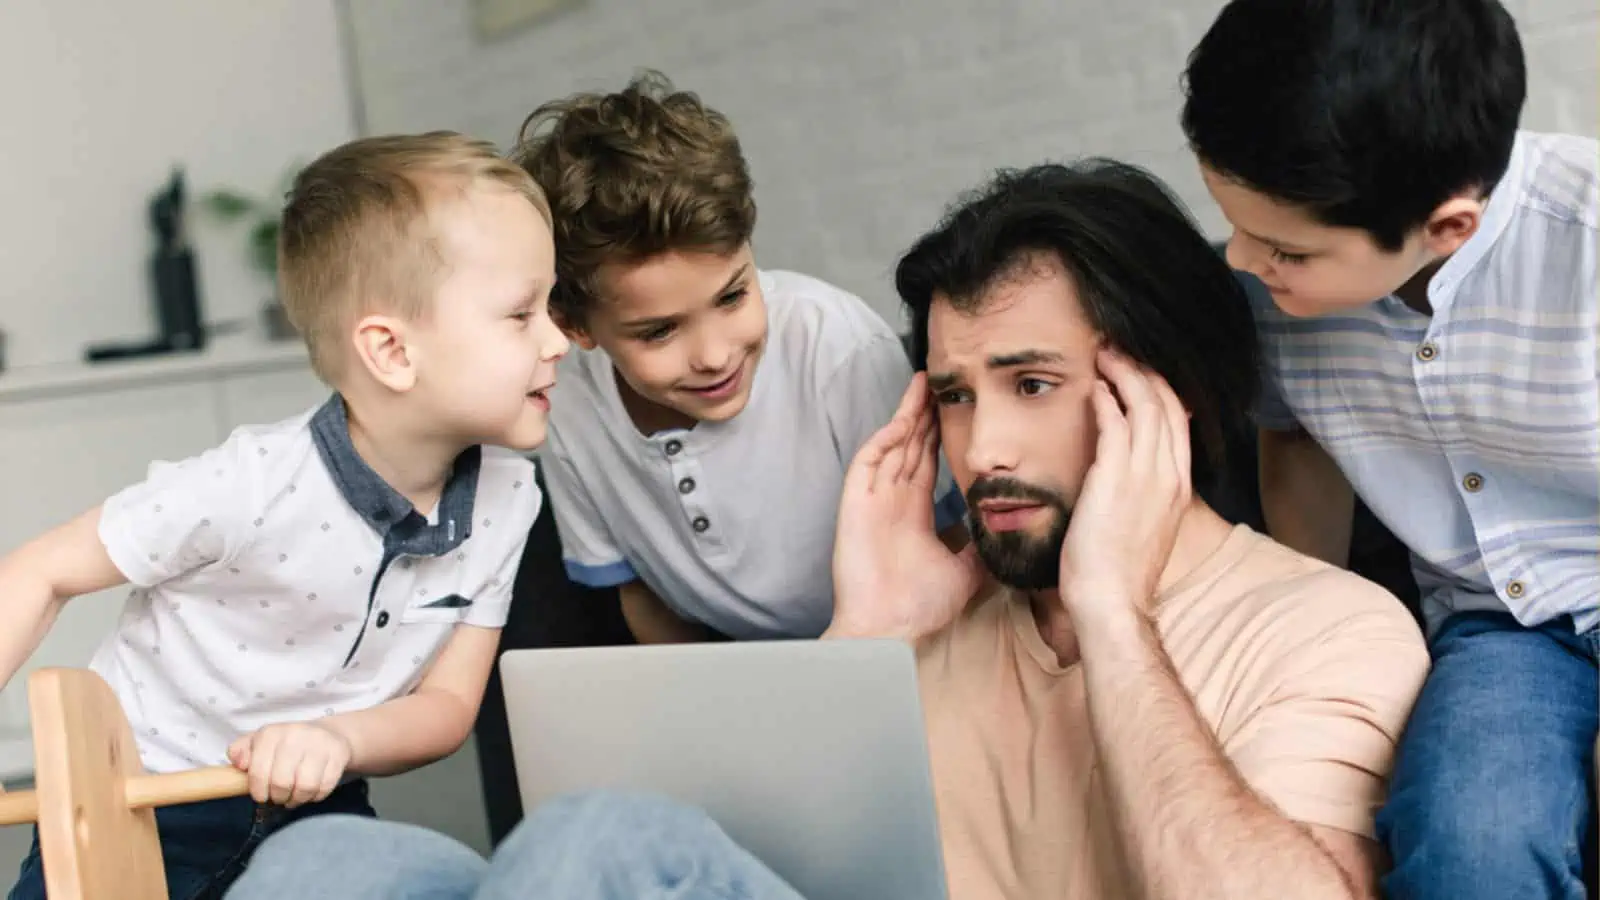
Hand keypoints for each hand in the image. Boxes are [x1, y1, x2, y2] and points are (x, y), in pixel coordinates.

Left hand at [228, 720, 352, 806]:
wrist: (326, 735)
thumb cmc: (285, 745)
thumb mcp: (258, 743)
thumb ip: (239, 751)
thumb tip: (239, 764)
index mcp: (271, 733)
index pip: (257, 772)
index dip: (258, 791)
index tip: (262, 795)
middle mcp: (295, 735)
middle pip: (281, 783)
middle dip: (278, 797)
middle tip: (280, 797)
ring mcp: (319, 744)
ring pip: (305, 787)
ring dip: (297, 799)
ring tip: (294, 796)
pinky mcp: (338, 754)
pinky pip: (324, 787)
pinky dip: (315, 796)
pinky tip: (310, 791)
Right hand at [829, 373, 984, 641]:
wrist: (889, 628)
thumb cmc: (919, 605)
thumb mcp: (965, 570)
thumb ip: (980, 545)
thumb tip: (1007, 529)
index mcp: (914, 511)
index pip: (928, 460)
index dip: (939, 433)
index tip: (955, 408)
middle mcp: (893, 499)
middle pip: (910, 443)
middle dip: (925, 412)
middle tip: (942, 381)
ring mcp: (873, 499)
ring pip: (892, 444)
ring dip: (907, 414)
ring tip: (925, 384)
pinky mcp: (856, 503)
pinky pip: (871, 461)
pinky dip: (887, 438)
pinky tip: (905, 419)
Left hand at [1059, 350, 1191, 622]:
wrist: (1113, 601)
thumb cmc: (1119, 572)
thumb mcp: (1144, 526)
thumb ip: (1143, 493)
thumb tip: (1130, 474)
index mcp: (1179, 486)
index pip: (1178, 421)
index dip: (1162, 389)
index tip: (1142, 372)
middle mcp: (1169, 475)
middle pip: (1167, 404)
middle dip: (1145, 370)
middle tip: (1121, 350)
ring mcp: (1145, 475)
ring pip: (1145, 405)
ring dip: (1124, 373)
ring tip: (1106, 355)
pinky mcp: (1116, 478)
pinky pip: (1116, 423)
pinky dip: (1107, 399)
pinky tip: (1094, 387)